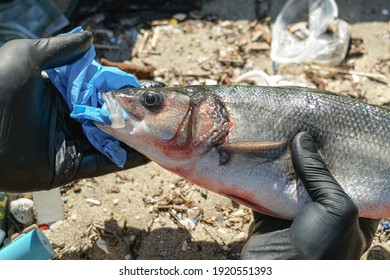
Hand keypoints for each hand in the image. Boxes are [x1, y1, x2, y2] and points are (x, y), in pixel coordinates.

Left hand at [0, 33, 148, 192]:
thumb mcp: (25, 57)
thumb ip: (60, 49)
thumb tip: (89, 38)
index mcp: (59, 94)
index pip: (98, 92)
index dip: (119, 92)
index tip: (141, 91)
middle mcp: (66, 119)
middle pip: (107, 118)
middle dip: (131, 116)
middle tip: (158, 114)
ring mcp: (69, 145)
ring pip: (109, 142)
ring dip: (133, 139)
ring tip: (160, 135)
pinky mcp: (69, 167)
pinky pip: (102, 163)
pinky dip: (124, 160)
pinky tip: (146, 154)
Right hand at [241, 132, 378, 258]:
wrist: (278, 275)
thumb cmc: (321, 248)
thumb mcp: (336, 209)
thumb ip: (320, 173)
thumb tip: (303, 138)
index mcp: (353, 214)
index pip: (354, 179)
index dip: (347, 158)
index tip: (340, 134)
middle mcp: (324, 211)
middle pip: (318, 176)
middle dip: (310, 154)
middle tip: (306, 126)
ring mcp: (296, 212)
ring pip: (291, 180)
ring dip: (284, 161)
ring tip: (282, 132)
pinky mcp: (270, 212)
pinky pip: (267, 188)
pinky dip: (262, 173)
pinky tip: (261, 152)